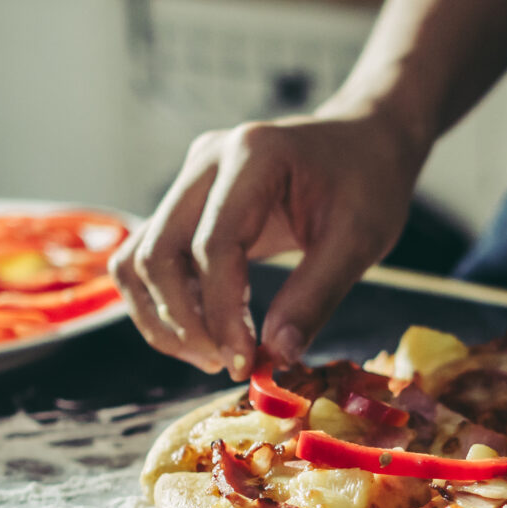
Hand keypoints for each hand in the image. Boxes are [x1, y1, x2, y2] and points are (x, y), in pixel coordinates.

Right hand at [111, 105, 426, 376]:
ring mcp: (189, 178)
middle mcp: (208, 159)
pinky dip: (163, 302)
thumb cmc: (367, 184)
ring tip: (210, 355)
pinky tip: (204, 331)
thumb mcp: (359, 241)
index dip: (222, 314)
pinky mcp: (185, 201)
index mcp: (254, 154)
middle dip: (183, 321)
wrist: (364, 143)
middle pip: (158, 253)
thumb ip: (315, 297)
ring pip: (138, 258)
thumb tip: (276, 357)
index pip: (213, 245)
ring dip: (162, 317)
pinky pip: (148, 256)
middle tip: (225, 364)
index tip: (243, 362)